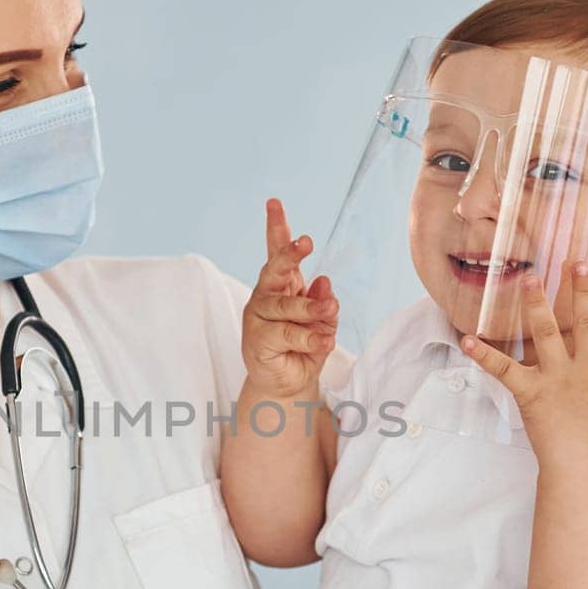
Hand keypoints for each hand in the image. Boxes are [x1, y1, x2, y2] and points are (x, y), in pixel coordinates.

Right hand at [241, 198, 338, 401]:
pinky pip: (287, 334)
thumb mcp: (322, 324)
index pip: (277, 253)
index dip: (277, 229)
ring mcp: (259, 318)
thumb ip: (323, 303)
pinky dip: (310, 338)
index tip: (274, 203)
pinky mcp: (257, 341)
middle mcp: (266, 297)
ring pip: (287, 307)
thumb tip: (323, 281)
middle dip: (289, 255)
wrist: (288, 385)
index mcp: (282, 287)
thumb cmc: (304, 350)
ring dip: (311, 309)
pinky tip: (324, 342)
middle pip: (274, 269)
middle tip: (306, 242)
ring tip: (330, 311)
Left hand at [460, 263, 587, 474]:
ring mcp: (559, 377)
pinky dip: (484, 355)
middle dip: (581, 289)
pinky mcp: (532, 392)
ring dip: (535, 305)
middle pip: (585, 321)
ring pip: (545, 333)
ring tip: (527, 280)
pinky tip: (467, 340)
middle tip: (576, 261)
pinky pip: (503, 369)